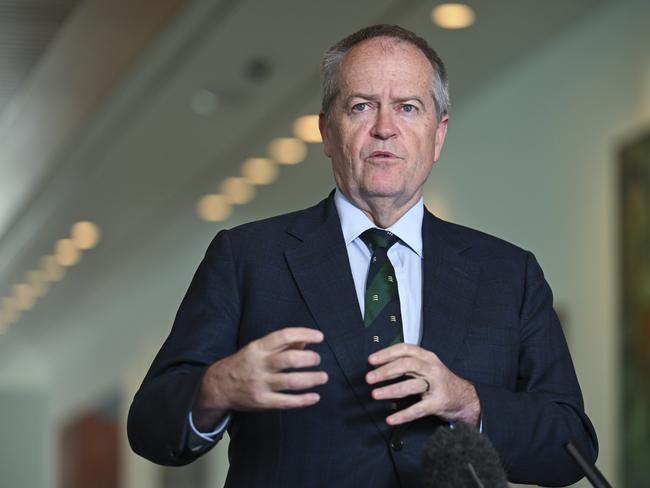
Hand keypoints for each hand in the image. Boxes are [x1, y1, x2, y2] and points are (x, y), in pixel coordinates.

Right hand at [193, 327, 327, 429]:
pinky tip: (315, 397)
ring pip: (291, 382)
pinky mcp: (262, 401)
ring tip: (323, 377)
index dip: (304, 334)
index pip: (283, 336)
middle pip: (289, 359)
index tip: (319, 337)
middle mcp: (259, 365)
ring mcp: (260, 384)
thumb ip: (282, 344)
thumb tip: (306, 341)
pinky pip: (286, 402)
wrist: (218, 386)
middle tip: (318, 359)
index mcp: (258, 348)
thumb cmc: (244, 364)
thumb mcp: (258, 348)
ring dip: (311, 379)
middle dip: (309, 358)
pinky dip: (303, 400)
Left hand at [366, 343, 479, 426]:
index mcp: (427, 357)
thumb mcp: (426, 366)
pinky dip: (403, 415)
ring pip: (411, 385)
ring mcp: (436, 385)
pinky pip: (418, 409)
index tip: (371, 360)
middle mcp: (432, 368)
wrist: (464, 398)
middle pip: (406, 365)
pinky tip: (391, 419)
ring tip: (375, 394)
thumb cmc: (439, 381)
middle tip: (369, 378)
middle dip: (385, 371)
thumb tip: (380, 365)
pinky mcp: (438, 403)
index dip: (387, 353)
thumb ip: (407, 363)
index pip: (405, 349)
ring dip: (391, 390)